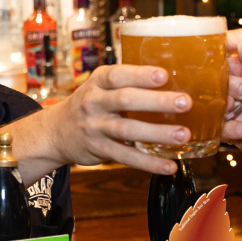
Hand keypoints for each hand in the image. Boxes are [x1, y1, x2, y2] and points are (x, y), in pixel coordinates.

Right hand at [45, 64, 190, 173]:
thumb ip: (128, 81)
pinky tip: (169, 166)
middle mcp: (94, 102)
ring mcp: (95, 127)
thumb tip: (175, 77)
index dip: (141, 75)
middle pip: (126, 100)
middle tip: (186, 103)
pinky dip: (149, 163)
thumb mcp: (100, 86)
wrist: (55, 131)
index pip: (118, 75)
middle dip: (157, 101)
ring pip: (127, 130)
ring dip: (157, 133)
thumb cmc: (90, 103)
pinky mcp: (99, 150)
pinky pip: (126, 157)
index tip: (164, 75)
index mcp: (98, 81)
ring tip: (183, 135)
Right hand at [221, 28, 241, 168]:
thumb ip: (241, 41)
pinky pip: (219, 128)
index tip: (233, 70)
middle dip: (227, 88)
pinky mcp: (237, 132)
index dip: (223, 66)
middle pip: (215, 84)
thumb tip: (219, 35)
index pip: (222, 62)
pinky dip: (233, 128)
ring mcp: (241, 111)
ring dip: (227, 108)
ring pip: (213, 106)